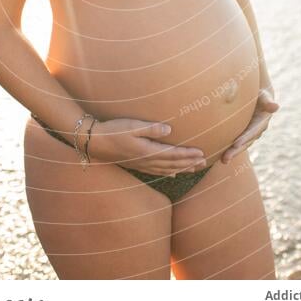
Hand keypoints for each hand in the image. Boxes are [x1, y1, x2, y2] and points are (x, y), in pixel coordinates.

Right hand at [90, 118, 206, 175]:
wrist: (95, 142)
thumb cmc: (114, 130)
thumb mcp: (132, 126)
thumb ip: (151, 128)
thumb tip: (170, 130)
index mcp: (148, 151)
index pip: (174, 154)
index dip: (188, 154)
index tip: (202, 153)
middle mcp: (147, 161)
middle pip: (173, 164)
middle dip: (189, 163)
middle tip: (204, 163)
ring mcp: (142, 164)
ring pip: (167, 169)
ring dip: (182, 169)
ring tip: (194, 168)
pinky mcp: (137, 164)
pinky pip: (157, 172)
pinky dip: (167, 173)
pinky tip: (173, 174)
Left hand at [220, 87, 279, 163]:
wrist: (260, 98)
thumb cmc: (260, 94)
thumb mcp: (264, 96)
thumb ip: (268, 101)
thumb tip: (275, 106)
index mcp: (262, 121)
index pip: (252, 131)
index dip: (245, 138)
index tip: (236, 144)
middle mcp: (257, 130)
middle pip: (246, 142)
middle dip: (236, 151)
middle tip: (225, 158)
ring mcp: (251, 134)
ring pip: (242, 145)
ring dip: (233, 153)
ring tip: (223, 160)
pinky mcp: (244, 134)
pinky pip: (237, 143)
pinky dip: (230, 148)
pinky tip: (220, 155)